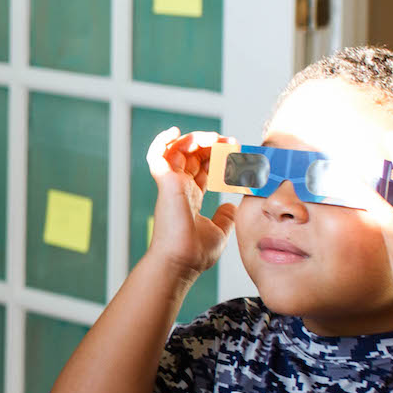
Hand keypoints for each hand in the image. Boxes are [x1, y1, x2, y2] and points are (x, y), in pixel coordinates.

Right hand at [144, 128, 238, 279]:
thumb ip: (225, 217)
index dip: (218, 158)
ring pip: (177, 150)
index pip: (202, 169)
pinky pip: (157, 155)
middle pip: (192, 156)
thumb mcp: (219, 231)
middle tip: (230, 141)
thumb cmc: (196, 253)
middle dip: (211, 144)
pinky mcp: (164, 182)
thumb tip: (230, 205)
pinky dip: (161, 141)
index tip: (236, 152)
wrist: (181, 261)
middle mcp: (179, 189)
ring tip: (213, 137)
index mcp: (191, 198)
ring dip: (196, 139)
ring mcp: (170, 184)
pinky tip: (174, 131)